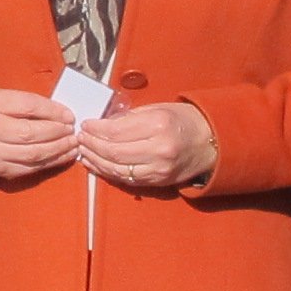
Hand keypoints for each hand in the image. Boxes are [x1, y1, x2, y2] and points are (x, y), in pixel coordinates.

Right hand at [0, 89, 81, 183]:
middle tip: (72, 130)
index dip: (53, 111)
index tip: (69, 115)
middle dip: (57, 131)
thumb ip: (31, 103)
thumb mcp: (7, 100)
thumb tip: (64, 115)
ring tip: (73, 143)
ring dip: (59, 148)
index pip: (29, 106)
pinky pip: (33, 167)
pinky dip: (53, 161)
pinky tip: (65, 155)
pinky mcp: (2, 169)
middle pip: (31, 132)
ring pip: (34, 153)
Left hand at [77, 101, 216, 192]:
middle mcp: (158, 149)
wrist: (211, 143)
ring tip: (83, 151)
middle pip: (113, 152)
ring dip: (95, 161)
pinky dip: (107, 172)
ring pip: (116, 169)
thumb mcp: (157, 108)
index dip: (96, 129)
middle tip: (80, 138)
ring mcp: (158, 169)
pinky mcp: (157, 181)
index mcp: (158, 125)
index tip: (85, 125)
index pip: (116, 131)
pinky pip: (126, 179)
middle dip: (91, 145)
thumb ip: (129, 117)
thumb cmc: (182, 120)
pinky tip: (96, 164)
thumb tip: (101, 124)